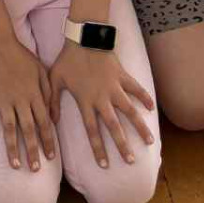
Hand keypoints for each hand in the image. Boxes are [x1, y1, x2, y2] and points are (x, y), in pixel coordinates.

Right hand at [0, 33, 56, 171]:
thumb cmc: (21, 54)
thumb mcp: (41, 69)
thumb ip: (48, 91)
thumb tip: (53, 114)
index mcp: (34, 94)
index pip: (44, 122)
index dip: (48, 141)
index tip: (50, 157)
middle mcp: (20, 99)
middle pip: (28, 129)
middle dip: (32, 150)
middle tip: (34, 169)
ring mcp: (3, 99)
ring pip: (9, 128)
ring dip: (12, 148)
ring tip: (15, 165)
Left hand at [49, 42, 155, 168]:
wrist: (83, 37)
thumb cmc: (68, 59)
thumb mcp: (55, 79)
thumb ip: (52, 102)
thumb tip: (50, 122)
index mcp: (85, 102)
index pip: (92, 131)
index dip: (98, 149)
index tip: (105, 165)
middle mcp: (102, 98)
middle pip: (114, 126)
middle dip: (122, 145)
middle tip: (130, 161)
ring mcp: (114, 87)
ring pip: (130, 111)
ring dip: (140, 126)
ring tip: (149, 141)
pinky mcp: (123, 76)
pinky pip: (136, 88)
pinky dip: (144, 97)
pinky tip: (152, 108)